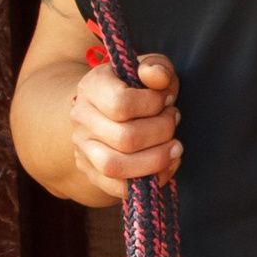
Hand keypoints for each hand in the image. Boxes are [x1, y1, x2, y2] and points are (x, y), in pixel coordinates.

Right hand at [62, 43, 181, 205]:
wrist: (108, 111)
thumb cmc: (136, 88)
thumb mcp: (149, 68)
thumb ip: (157, 68)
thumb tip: (157, 78)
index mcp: (91, 87)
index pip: (120, 104)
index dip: (153, 104)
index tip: (167, 99)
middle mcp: (81, 119)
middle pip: (124, 138)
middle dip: (162, 131)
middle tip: (174, 120)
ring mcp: (83, 149)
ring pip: (116, 167)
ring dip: (156, 160)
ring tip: (175, 147)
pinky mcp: (92, 173)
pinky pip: (118, 188)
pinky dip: (150, 180)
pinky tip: (168, 165)